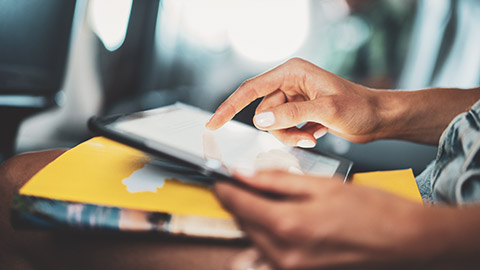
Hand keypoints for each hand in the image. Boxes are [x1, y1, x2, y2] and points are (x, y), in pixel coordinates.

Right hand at [206, 58, 383, 145]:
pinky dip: (297, 136)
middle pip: (263, 112)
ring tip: (312, 136)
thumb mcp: (326, 110)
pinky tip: (316, 134)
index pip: (252, 89)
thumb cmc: (360, 108)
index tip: (213, 123)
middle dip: (280, 129)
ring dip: (290, 135)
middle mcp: (289, 83)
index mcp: (292, 73)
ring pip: (273, 124)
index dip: (230, 106)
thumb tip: (260, 119)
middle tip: (303, 136)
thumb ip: (291, 114)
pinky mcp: (299, 112)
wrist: (378, 118)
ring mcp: (294, 98)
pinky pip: (284, 129)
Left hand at [214, 171, 429, 269]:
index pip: (238, 204)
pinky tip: (279, 217)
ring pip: (252, 237)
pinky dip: (265, 232)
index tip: (220, 176)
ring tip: (264, 195)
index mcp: (288, 225)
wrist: (404, 240)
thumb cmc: (370, 209)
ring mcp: (291, 268)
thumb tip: (244, 173)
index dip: (225, 187)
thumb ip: (276, 180)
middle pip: (242, 222)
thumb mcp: (320, 184)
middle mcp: (284, 253)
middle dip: (238, 200)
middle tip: (243, 181)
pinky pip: (268, 252)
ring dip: (251, 216)